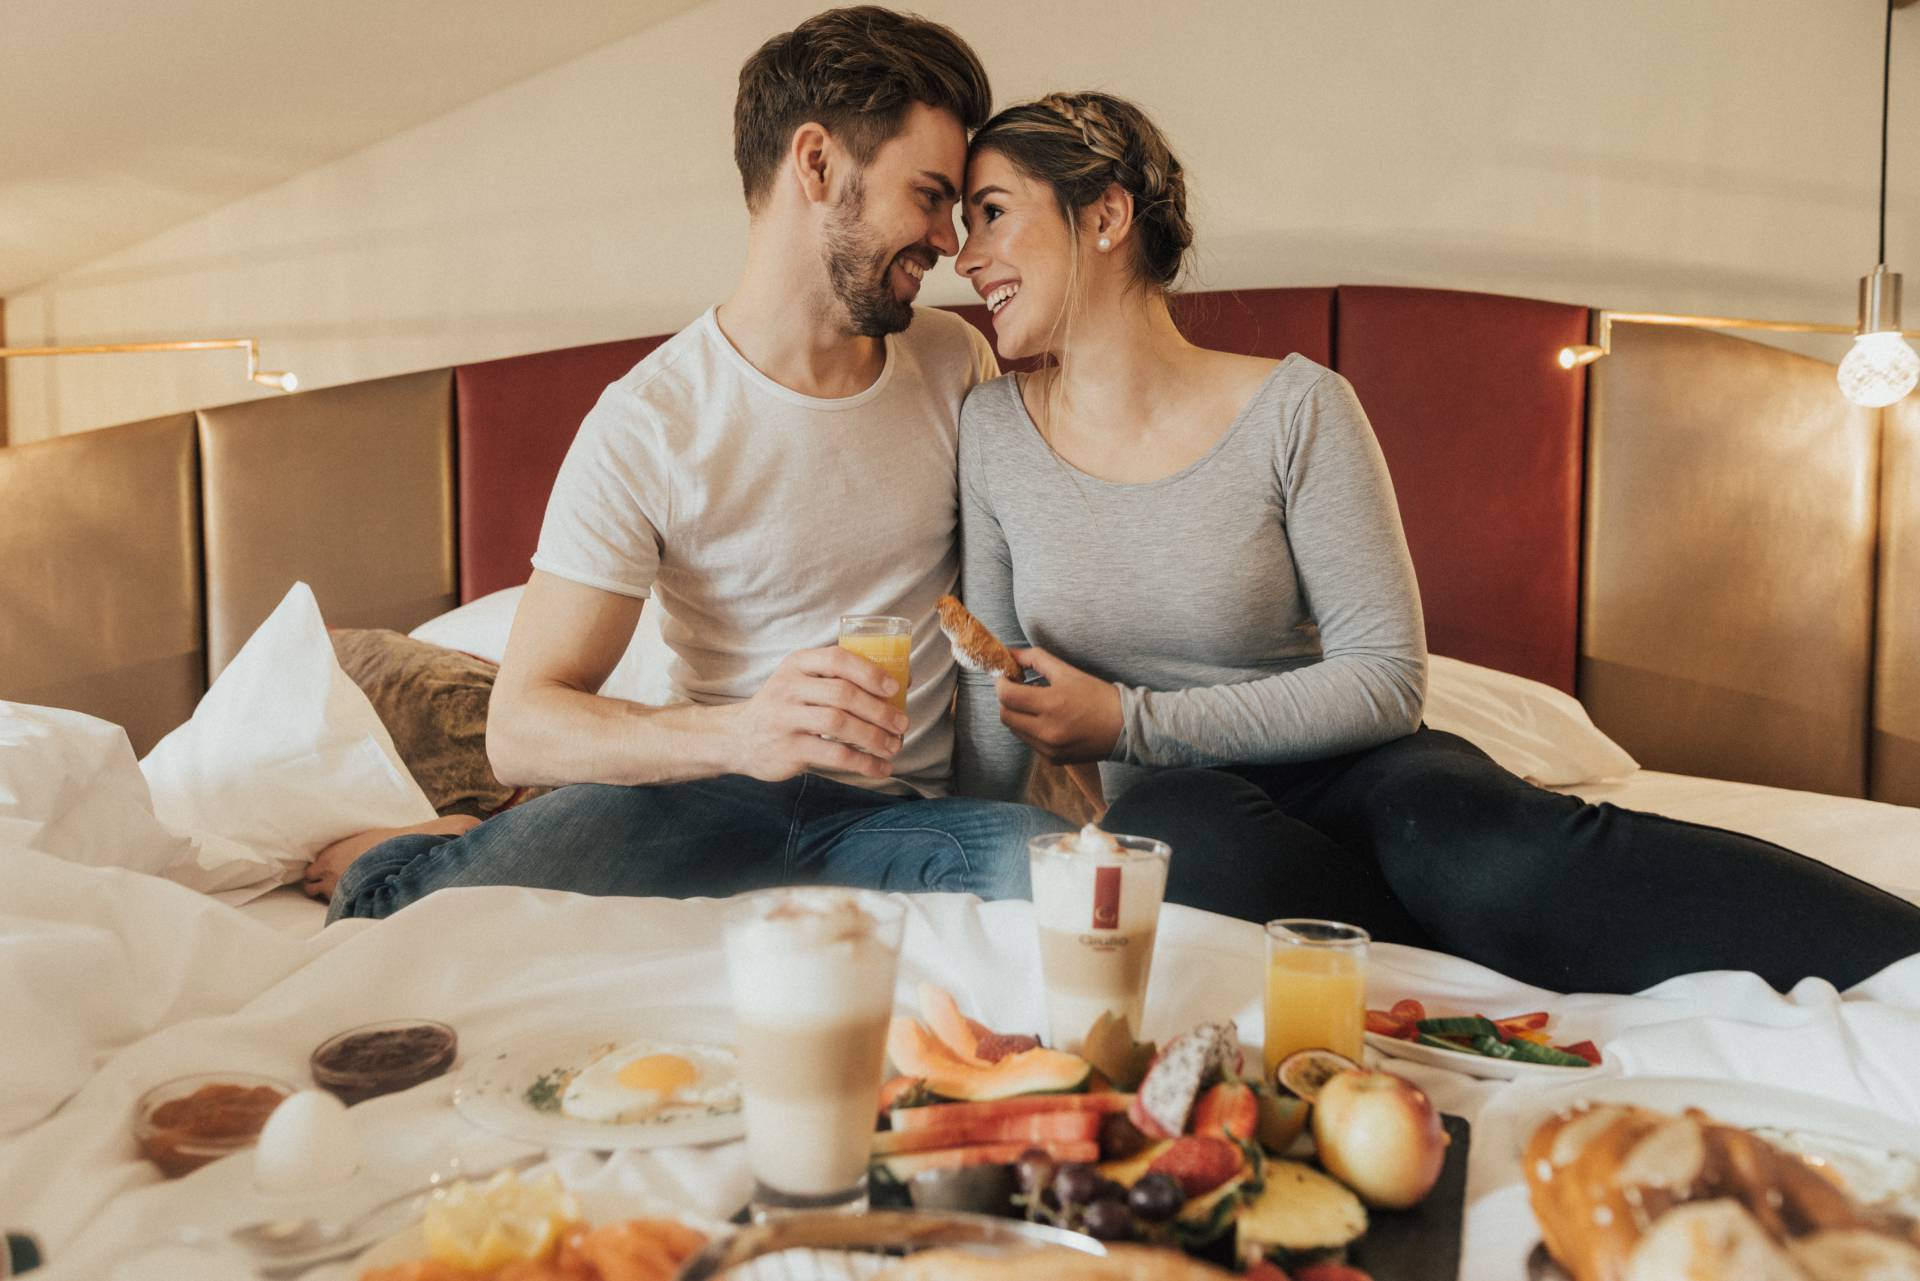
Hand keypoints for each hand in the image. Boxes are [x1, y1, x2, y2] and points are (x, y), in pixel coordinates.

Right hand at [725, 646, 908, 781]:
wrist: (738, 737)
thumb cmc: (785, 706)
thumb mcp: (803, 682)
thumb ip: (840, 678)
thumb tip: (904, 680)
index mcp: (798, 663)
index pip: (837, 659)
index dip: (870, 672)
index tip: (895, 688)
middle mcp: (789, 687)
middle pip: (843, 694)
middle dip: (879, 710)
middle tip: (902, 723)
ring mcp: (785, 718)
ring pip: (839, 723)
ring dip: (874, 737)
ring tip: (894, 746)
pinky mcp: (788, 749)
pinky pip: (833, 754)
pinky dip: (862, 763)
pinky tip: (878, 768)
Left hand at [995, 647, 1121, 763]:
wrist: (1126, 728)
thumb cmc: (1099, 696)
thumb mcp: (1068, 672)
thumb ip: (1035, 659)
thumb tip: (1009, 653)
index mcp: (1052, 704)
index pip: (1007, 696)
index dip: (1001, 683)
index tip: (1006, 676)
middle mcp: (1047, 731)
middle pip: (1005, 715)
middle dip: (1006, 700)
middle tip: (1017, 688)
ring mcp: (1049, 749)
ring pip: (1015, 730)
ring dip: (1017, 715)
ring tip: (1034, 703)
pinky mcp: (1053, 760)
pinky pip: (1029, 742)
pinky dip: (1030, 729)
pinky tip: (1046, 719)